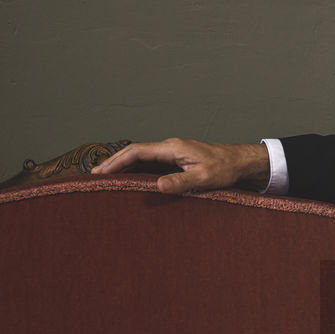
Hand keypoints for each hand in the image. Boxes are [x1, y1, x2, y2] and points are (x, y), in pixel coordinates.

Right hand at [91, 138, 270, 193]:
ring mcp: (172, 153)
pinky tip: (130, 180)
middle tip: (94, 177)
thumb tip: (156, 186)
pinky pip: (150, 163)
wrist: (239, 162)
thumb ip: (180, 182)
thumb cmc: (224, 169)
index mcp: (172, 148)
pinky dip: (136, 170)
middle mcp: (169, 147)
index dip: (116, 161)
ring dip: (123, 166)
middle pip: (134, 152)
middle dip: (113, 163)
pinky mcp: (176, 160)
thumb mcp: (203, 178)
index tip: (101, 172)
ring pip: (141, 157)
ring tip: (106, 178)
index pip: (137, 151)